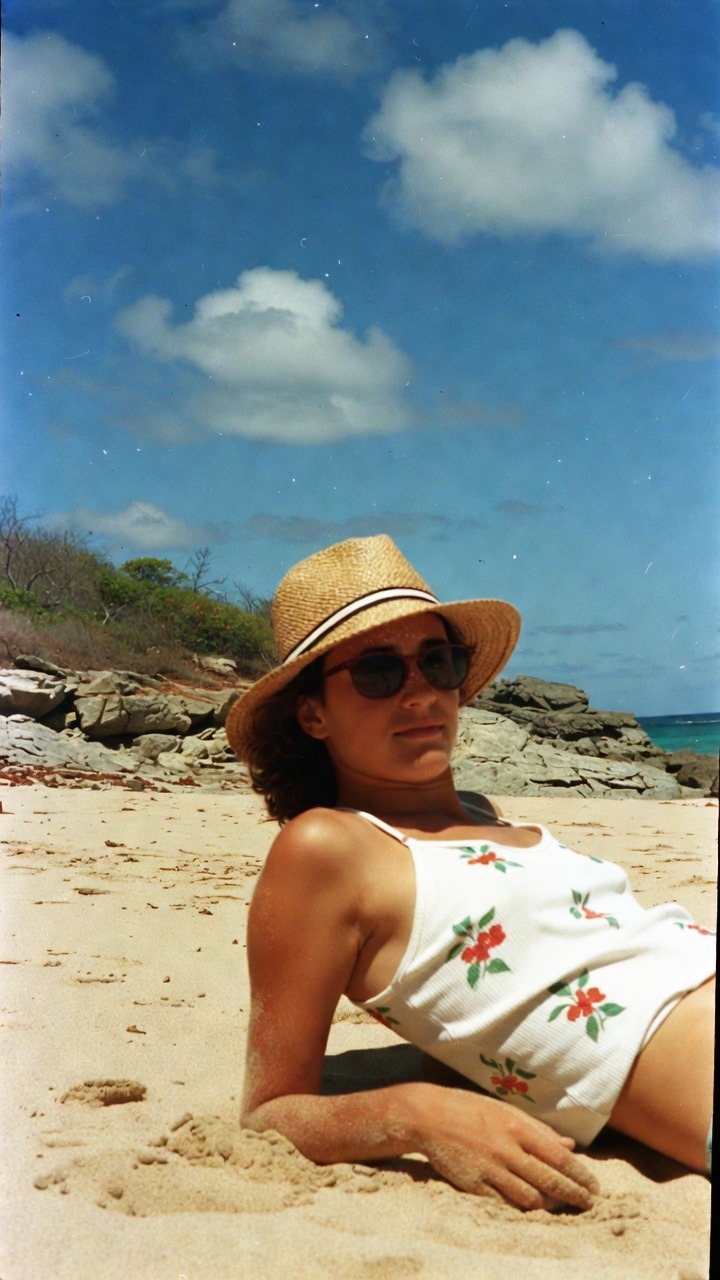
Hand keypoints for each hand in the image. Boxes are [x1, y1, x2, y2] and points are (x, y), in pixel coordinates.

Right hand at [416, 1087, 598, 1210]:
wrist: (428, 1116)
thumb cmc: (470, 1109)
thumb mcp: (505, 1111)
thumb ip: (538, 1129)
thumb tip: (569, 1143)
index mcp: (516, 1127)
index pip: (558, 1156)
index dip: (579, 1174)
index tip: (594, 1186)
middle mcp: (506, 1149)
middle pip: (549, 1180)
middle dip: (573, 1195)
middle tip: (589, 1204)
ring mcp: (490, 1169)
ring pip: (529, 1197)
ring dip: (550, 1205)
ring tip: (561, 1207)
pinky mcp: (474, 1185)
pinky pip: (504, 1204)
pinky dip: (521, 1208)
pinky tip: (532, 1209)